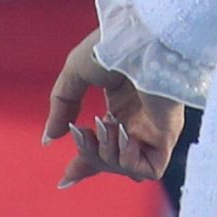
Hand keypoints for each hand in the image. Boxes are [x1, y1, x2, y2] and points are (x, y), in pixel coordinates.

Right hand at [42, 28, 184, 186]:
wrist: (137, 40)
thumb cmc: (110, 48)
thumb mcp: (74, 76)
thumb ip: (62, 108)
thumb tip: (49, 139)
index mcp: (122, 105)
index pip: (104, 145)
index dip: (85, 164)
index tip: (66, 177)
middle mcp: (139, 120)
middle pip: (114, 162)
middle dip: (91, 160)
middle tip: (83, 135)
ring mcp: (154, 129)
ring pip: (127, 169)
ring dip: (105, 155)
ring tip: (105, 124)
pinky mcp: (168, 135)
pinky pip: (149, 170)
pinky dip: (128, 161)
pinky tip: (122, 134)